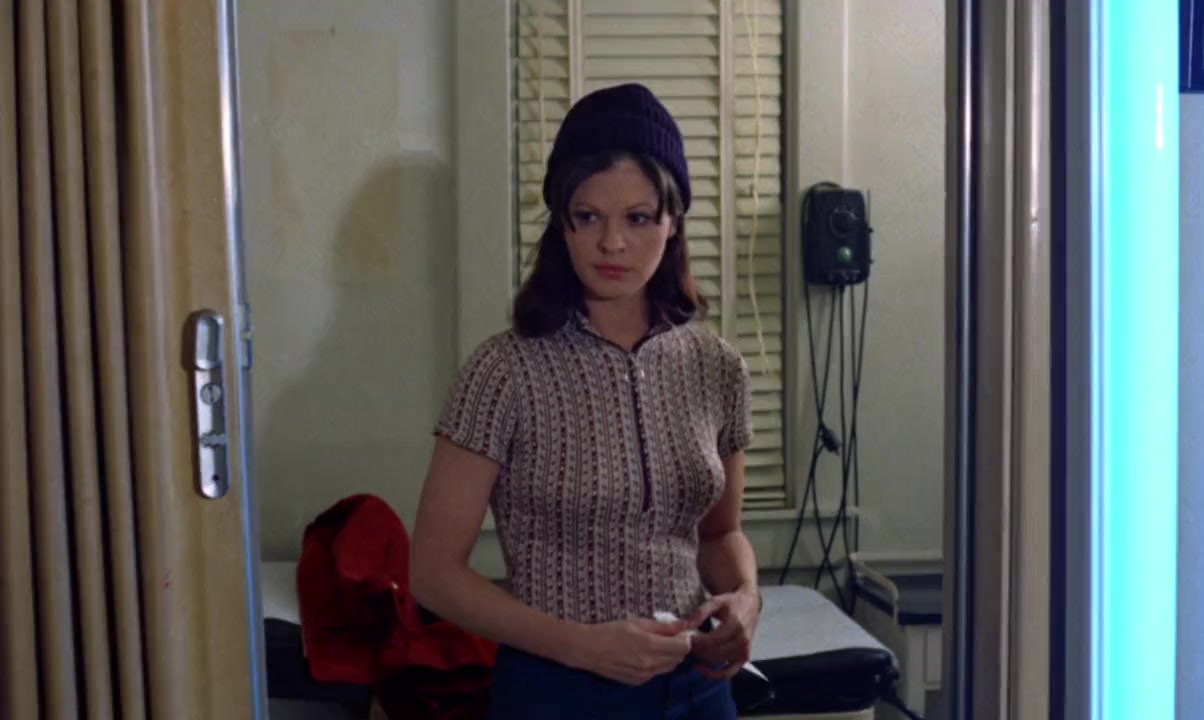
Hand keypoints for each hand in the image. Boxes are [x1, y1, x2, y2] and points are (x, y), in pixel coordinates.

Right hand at [563, 617, 693, 685]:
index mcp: (650, 646)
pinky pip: (656, 673)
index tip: (680, 631)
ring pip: (669, 667)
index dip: (685, 638)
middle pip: (678, 658)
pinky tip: (645, 655)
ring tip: (657, 645)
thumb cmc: (611, 631)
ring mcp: (644, 675)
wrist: (588, 649)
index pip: (683, 647)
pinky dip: (658, 664)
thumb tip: (683, 625)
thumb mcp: (638, 623)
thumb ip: (663, 626)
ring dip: (669, 656)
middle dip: (679, 647)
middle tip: (670, 636)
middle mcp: (650, 664)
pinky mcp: (638, 681)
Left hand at [686, 588, 760, 679]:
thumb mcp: (715, 602)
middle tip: (685, 646)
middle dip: (697, 651)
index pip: (712, 641)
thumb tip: (684, 626)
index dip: (696, 643)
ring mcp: (744, 651)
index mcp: (735, 625)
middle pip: (714, 653)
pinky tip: (702, 670)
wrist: (750, 605)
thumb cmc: (731, 602)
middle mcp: (742, 640)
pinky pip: (729, 672)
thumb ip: (700, 613)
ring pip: (719, 662)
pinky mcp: (744, 658)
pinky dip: (716, 675)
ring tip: (692, 652)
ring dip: (703, 660)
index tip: (684, 640)